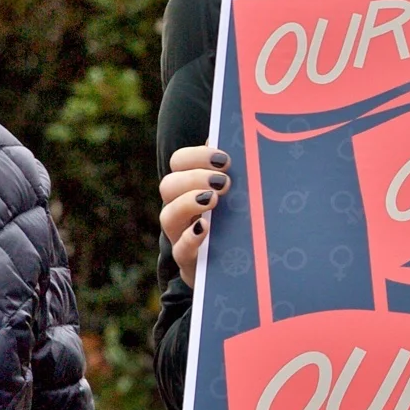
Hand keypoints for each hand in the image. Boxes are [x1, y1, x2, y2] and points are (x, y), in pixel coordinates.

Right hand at [160, 145, 231, 285]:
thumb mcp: (239, 195)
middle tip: (223, 181)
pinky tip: (205, 228)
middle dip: (194, 178)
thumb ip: (235, 171)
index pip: (179, 162)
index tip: (224, 159)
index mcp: (191, 187)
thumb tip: (238, 140)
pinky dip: (190, 238)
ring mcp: (181, 236)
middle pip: (168, 186)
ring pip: (167, 216)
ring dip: (188, 203)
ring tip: (213, 199)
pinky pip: (180, 250)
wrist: (241, 270)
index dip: (196, 155)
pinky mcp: (189, 262)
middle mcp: (180, 209)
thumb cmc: (239, 223)